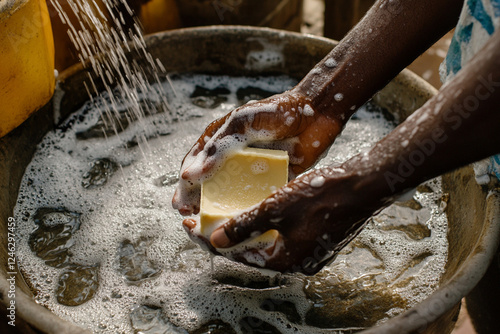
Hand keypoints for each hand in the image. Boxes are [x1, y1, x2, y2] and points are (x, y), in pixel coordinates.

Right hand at [172, 89, 342, 215]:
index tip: (181, 205)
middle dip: (197, 202)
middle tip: (191, 220)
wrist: (316, 113)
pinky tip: (240, 225)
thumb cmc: (277, 110)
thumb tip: (190, 175)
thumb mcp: (243, 122)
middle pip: (207, 184)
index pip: (194, 165)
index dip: (185, 186)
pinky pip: (255, 199)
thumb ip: (218, 147)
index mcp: (219, 140)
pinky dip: (246, 211)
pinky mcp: (270, 180)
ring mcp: (250, 170)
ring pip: (229, 195)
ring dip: (219, 211)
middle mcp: (232, 158)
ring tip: (211, 227)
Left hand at [183, 166, 387, 273]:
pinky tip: (249, 213)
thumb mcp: (277, 208)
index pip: (236, 254)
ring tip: (217, 216)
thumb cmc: (323, 195)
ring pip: (262, 244)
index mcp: (285, 262)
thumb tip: (215, 239)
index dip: (209, 239)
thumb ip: (245, 225)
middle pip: (247, 251)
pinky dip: (260, 227)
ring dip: (240, 230)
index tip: (188, 225)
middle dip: (221, 235)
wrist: (364, 187)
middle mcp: (294, 263)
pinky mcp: (312, 241)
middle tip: (197, 221)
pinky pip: (278, 237)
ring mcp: (305, 253)